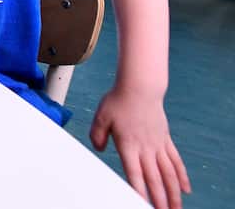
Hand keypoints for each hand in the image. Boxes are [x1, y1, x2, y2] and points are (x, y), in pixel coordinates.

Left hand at [90, 86, 189, 208]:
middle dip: (159, 199)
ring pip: (168, 174)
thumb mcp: (101, 117)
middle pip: (154, 178)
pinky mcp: (165, 140)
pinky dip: (181, 176)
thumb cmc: (119, 100)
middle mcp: (145, 148)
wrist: (140, 87)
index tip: (142, 203)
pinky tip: (185, 189)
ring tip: (176, 208)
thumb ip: (97, 135)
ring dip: (173, 193)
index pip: (134, 173)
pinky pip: (176, 161)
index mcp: (128, 145)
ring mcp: (158, 145)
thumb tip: (98, 148)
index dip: (138, 190)